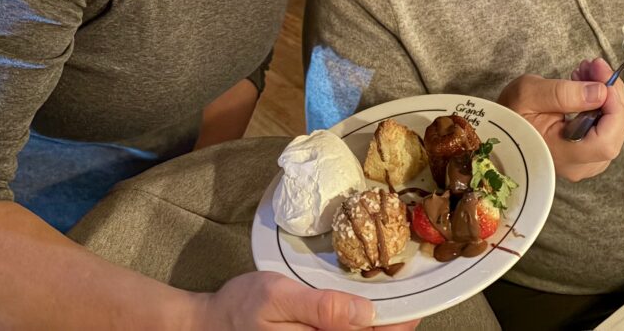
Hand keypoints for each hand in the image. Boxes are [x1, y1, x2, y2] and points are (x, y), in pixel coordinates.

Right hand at [196, 272, 418, 329]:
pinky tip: (359, 318)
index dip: (396, 327)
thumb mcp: (279, 297)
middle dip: (388, 328)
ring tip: (389, 309)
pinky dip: (355, 329)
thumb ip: (322, 308)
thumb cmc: (241, 308)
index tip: (414, 308)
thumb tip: (366, 315)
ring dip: (374, 329)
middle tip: (405, 304)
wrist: (209, 325)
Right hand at [498, 59, 623, 181]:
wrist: (497, 129)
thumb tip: (600, 91)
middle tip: (595, 66)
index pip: (607, 140)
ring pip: (613, 131)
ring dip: (607, 98)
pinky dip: (602, 106)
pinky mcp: (585, 155)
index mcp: (563, 155)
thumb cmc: (509, 114)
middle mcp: (579, 167)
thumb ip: (564, 93)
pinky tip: (586, 88)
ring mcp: (584, 163)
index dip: (614, 108)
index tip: (603, 76)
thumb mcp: (529, 95)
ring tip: (587, 72)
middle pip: (615, 134)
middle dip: (612, 95)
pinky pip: (604, 130)